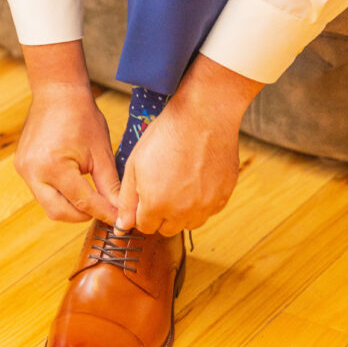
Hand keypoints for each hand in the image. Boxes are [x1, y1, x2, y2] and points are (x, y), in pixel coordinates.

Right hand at [15, 84, 120, 223]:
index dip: (103, 212)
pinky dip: (58, 194)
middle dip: (83, 215)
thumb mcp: (100, 152)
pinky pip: (41, 191)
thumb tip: (120, 211)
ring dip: (70, 206)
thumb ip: (109, 185)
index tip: (119, 220)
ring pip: (48, 204)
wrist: (57, 92)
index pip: (82, 202)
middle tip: (103, 210)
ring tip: (90, 197)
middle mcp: (33, 171)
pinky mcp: (21, 167)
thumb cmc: (81, 116)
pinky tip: (74, 186)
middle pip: (59, 212)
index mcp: (54, 166)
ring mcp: (23, 170)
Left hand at [116, 55, 262, 235]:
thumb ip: (128, 199)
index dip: (142, 212)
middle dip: (161, 214)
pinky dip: (202, 201)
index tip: (146, 197)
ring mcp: (205, 206)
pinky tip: (197, 178)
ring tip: (180, 182)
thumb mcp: (135, 164)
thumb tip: (124, 225)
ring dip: (182, 211)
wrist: (203, 117)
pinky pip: (208, 210)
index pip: (145, 227)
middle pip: (167, 229)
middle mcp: (182, 212)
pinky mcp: (223, 197)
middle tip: (162, 187)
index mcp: (156, 205)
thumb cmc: (166, 135)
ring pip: (189, 223)